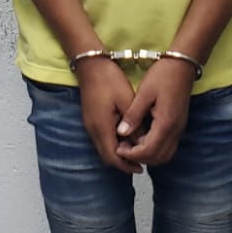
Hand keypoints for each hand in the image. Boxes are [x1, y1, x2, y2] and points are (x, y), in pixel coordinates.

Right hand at [75, 58, 142, 173]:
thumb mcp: (127, 100)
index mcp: (101, 128)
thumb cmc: (109, 80)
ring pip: (103, 148)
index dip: (126, 165)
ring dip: (118, 152)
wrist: (91, 65)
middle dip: (123, 162)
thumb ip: (134, 123)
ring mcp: (89, 124)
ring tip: (135, 150)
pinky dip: (113, 143)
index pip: (113, 157)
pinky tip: (125, 137)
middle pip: (106, 156)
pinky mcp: (90, 118)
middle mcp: (93, 130)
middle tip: (140, 162)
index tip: (141, 168)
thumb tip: (141, 141)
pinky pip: (101, 138)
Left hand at [115, 57, 195, 165]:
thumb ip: (133, 114)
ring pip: (165, 155)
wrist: (183, 65)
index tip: (118, 148)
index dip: (132, 154)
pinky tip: (142, 138)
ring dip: (148, 155)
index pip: (148, 151)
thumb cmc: (163, 75)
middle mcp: (175, 130)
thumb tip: (122, 132)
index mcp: (166, 123)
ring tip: (131, 145)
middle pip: (158, 158)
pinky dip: (155, 149)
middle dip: (139, 158)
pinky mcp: (179, 125)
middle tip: (123, 148)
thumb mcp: (144, 92)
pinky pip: (168, 146)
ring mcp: (179, 129)